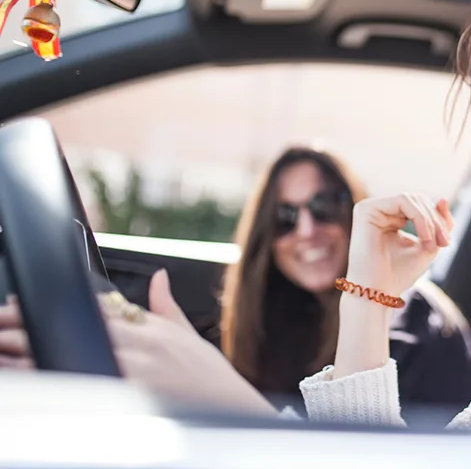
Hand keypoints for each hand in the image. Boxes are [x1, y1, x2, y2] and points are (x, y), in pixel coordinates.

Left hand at [1, 271, 275, 416]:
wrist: (231, 409)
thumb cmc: (210, 378)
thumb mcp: (190, 335)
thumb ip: (166, 306)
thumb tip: (160, 276)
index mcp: (151, 327)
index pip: (96, 308)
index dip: (59, 305)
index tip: (25, 304)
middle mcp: (140, 345)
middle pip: (77, 327)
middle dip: (36, 325)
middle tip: (2, 322)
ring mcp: (134, 370)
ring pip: (75, 352)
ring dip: (35, 352)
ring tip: (4, 350)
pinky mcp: (130, 395)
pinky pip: (86, 382)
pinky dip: (58, 380)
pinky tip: (34, 379)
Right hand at [348, 194, 453, 295]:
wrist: (378, 293)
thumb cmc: (399, 273)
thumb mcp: (428, 245)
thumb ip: (439, 223)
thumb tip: (443, 198)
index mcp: (391, 218)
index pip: (421, 206)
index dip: (438, 219)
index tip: (446, 242)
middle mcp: (379, 211)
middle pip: (417, 199)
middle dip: (435, 220)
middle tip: (443, 243)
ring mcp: (370, 208)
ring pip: (411, 198)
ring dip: (429, 220)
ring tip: (432, 243)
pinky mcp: (366, 209)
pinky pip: (402, 200)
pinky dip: (419, 217)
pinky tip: (424, 237)